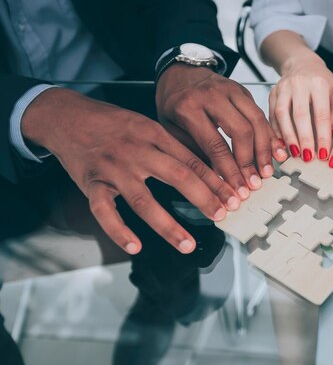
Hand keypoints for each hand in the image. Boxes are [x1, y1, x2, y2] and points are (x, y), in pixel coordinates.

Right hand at [22, 88, 237, 254]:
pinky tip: (135, 247)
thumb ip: (173, 145)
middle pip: (177, 177)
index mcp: (154, 135)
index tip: (234, 197)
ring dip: (168, 226)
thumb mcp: (146, 124)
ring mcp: (113, 169)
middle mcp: (137, 151)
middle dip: (204, 198)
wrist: (66, 117)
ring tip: (188, 244)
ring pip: (144, 201)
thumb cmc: (112, 123)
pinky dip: (119, 231)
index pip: (192, 160)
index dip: (216, 180)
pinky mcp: (91, 184)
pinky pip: (104, 212)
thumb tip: (207, 166)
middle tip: (223, 215)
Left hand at [156, 64, 286, 198]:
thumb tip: (216, 182)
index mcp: (188, 107)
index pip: (215, 144)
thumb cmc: (172, 103)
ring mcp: (231, 90)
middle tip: (254, 183)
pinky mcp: (244, 91)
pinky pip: (261, 114)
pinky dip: (270, 135)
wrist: (179, 71)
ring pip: (256, 121)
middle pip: (241, 131)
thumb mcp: (170, 130)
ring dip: (265, 150)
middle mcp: (213, 95)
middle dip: (250, 161)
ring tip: (267, 172)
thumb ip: (193, 153)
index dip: (229, 170)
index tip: (237, 189)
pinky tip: (276, 152)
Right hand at [269, 54, 332, 161]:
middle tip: (308, 157)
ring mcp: (283, 87)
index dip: (322, 136)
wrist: (302, 64)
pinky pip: (272, 114)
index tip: (324, 153)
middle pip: (300, 115)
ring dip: (288, 137)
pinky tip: (282, 144)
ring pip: (282, 115)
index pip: (321, 114)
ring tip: (295, 153)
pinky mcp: (272, 93)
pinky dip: (277, 131)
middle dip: (304, 139)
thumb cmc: (323, 83)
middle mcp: (299, 83)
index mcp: (319, 83)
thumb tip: (330, 137)